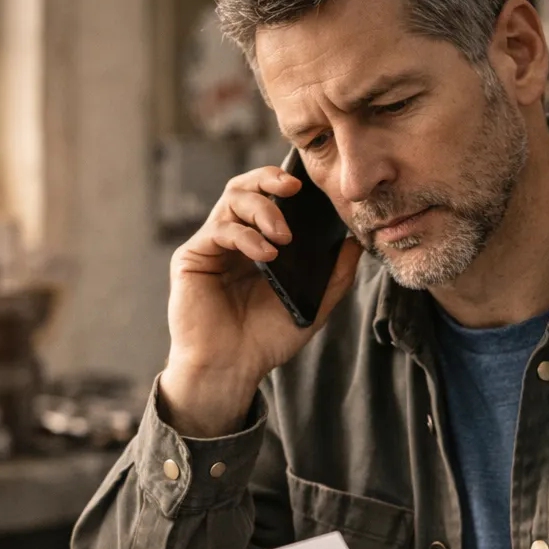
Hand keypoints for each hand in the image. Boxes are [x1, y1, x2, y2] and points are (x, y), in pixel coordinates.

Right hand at [159, 164, 360, 437]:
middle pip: (245, 187)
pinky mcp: (193, 257)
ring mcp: (212, 246)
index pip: (268, 197)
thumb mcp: (312, 305)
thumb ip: (335, 274)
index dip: (285, 183)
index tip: (310, 186)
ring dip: (263, 209)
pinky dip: (245, 236)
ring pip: (232, 199)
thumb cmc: (266, 341)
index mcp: (258, 243)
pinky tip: (266, 255)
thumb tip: (356, 241)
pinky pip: (219, 230)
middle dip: (270, 179)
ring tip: (284, 236)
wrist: (231, 370)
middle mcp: (233, 239)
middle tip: (294, 188)